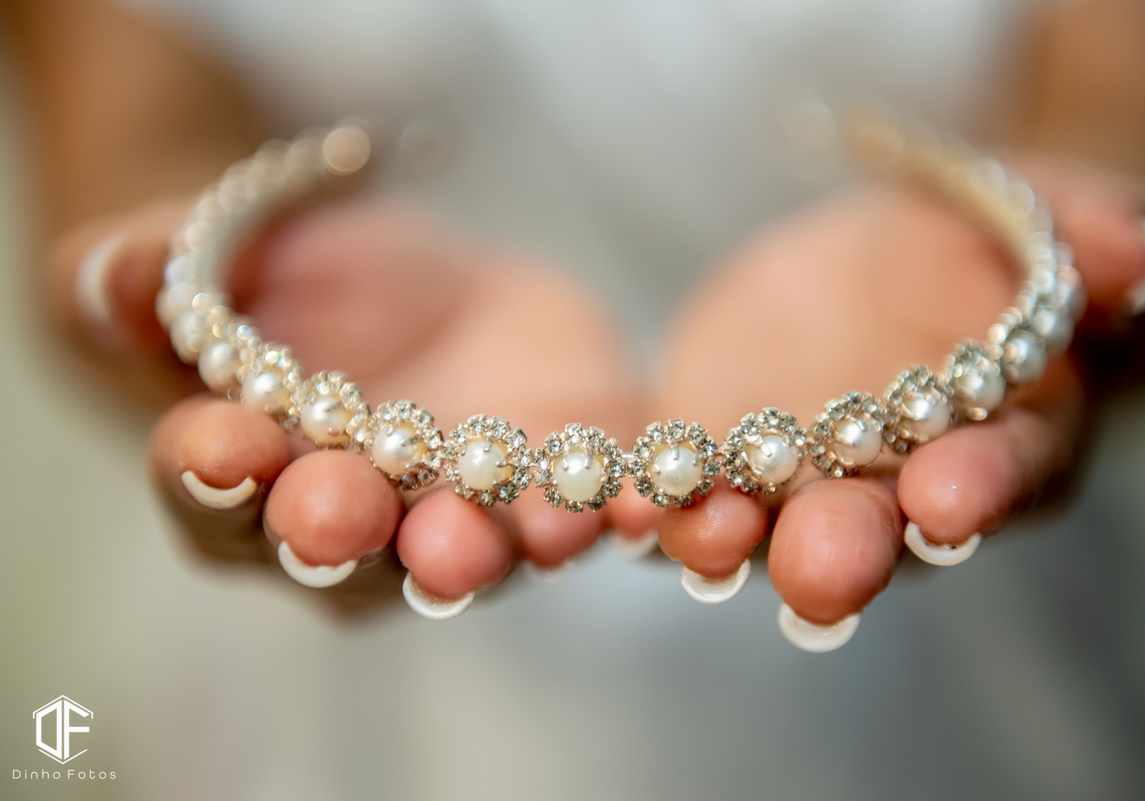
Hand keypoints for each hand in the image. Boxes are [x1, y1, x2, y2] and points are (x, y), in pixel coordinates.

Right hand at [51, 197, 641, 611]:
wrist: (420, 296)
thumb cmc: (299, 288)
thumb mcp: (224, 257)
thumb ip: (159, 276)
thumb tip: (111, 274)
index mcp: (252, 477)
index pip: (214, 491)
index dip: (211, 474)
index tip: (216, 447)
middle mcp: (356, 527)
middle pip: (341, 549)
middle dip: (342, 529)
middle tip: (341, 509)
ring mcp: (461, 518)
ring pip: (469, 556)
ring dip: (481, 550)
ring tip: (494, 534)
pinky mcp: (556, 491)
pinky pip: (587, 521)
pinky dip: (611, 520)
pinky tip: (636, 510)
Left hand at [621, 158, 1144, 635]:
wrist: (897, 264)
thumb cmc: (992, 249)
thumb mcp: (1046, 218)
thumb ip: (1088, 235)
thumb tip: (1128, 257)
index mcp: (1003, 436)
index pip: (1005, 472)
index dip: (982, 487)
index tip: (949, 497)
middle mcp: (900, 487)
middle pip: (881, 532)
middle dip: (849, 550)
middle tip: (820, 570)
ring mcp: (804, 483)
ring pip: (772, 533)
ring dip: (735, 542)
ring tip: (700, 536)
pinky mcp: (724, 461)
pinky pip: (688, 495)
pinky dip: (658, 506)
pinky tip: (624, 505)